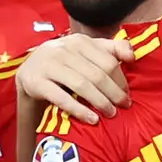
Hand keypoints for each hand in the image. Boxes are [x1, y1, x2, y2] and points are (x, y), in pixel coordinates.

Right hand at [13, 33, 131, 129]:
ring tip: (111, 113)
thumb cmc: (64, 61)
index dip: (121, 79)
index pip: (108, 61)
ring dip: (100, 102)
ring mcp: (49, 66)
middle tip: (124, 106)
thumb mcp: (85, 50)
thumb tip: (132, 56)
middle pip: (97, 74)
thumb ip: (110, 49)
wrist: (29, 70)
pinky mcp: (37, 82)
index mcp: (79, 42)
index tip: (127, 94)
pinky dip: (79, 110)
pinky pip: (62, 98)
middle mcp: (63, 50)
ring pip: (82, 85)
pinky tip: (92, 119)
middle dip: (114, 92)